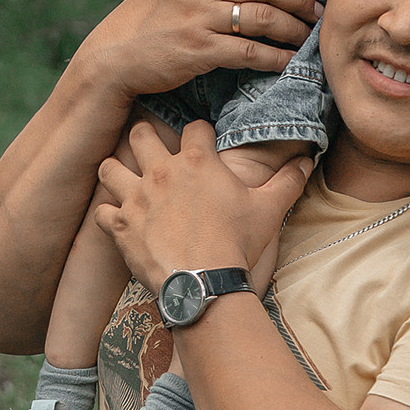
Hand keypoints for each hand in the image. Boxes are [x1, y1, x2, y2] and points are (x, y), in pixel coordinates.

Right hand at [76, 0, 322, 104]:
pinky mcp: (200, 50)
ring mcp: (198, 18)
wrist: (110, 60)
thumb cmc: (136, 22)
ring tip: (309, 36)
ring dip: (293, 28)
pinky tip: (288, 61)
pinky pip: (250, 52)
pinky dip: (275, 57)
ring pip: (262, 17)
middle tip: (316, 8)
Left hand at [95, 119, 312, 292]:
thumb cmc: (236, 243)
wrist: (203, 283)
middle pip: (141, 133)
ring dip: (116, 171)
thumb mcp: (269, 210)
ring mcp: (136, 197)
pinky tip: (119, 221)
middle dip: (146, 137)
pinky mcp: (120, 226)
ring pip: (109, 166)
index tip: (203, 144)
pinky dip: (108, 216)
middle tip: (153, 151)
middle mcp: (161, 171)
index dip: (200, 134)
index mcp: (197, 161)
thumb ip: (288, 181)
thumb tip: (308, 161)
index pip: (195, 127)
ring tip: (126, 180)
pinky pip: (101, 211)